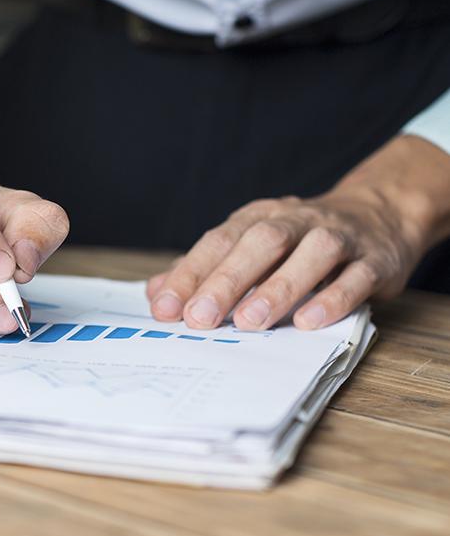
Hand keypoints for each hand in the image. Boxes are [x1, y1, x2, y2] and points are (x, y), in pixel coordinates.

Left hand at [147, 135, 449, 330]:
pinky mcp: (375, 260)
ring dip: (278, 289)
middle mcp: (296, 221)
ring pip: (310, 255)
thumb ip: (203, 270)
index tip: (165, 308)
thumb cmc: (297, 241)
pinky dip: (334, 298)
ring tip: (249, 322)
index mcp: (257, 219)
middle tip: (200, 318)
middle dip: (226, 281)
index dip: (190, 274)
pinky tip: (309, 322)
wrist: (379, 213)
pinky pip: (356, 276)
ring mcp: (338, 237)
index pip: (218, 242)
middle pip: (260, 243)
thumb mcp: (247, 246)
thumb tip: (155, 294)